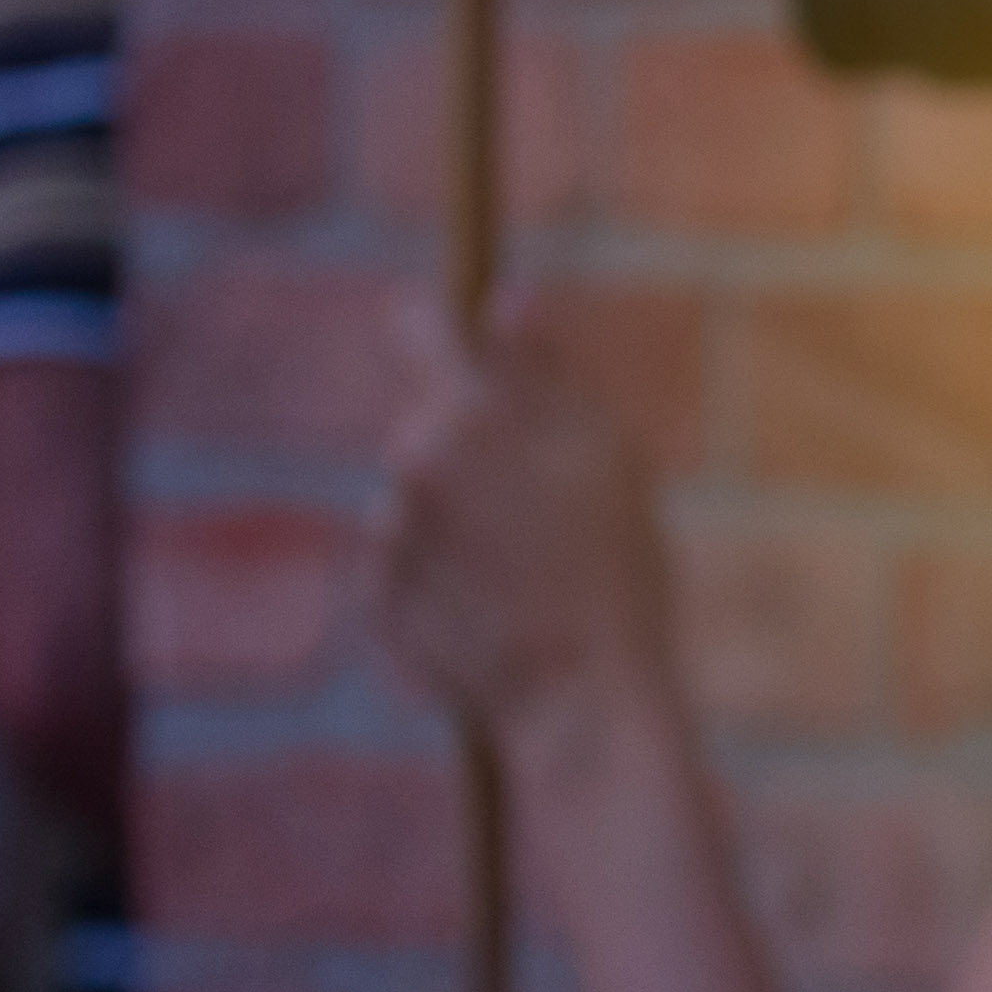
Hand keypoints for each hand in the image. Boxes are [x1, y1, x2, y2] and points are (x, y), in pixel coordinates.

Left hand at [372, 344, 672, 755]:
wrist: (583, 698)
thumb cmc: (614, 572)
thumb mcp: (605, 455)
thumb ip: (543, 371)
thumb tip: (508, 293)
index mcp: (466, 414)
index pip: (420, 333)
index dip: (422, 325)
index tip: (417, 318)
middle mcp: (411, 464)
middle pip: (428, 431)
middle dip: (473, 454)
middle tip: (542, 502)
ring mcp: (389, 535)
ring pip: (417, 504)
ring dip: (460, 522)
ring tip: (526, 567)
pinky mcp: (377, 597)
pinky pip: (403, 569)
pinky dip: (441, 581)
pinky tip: (494, 607)